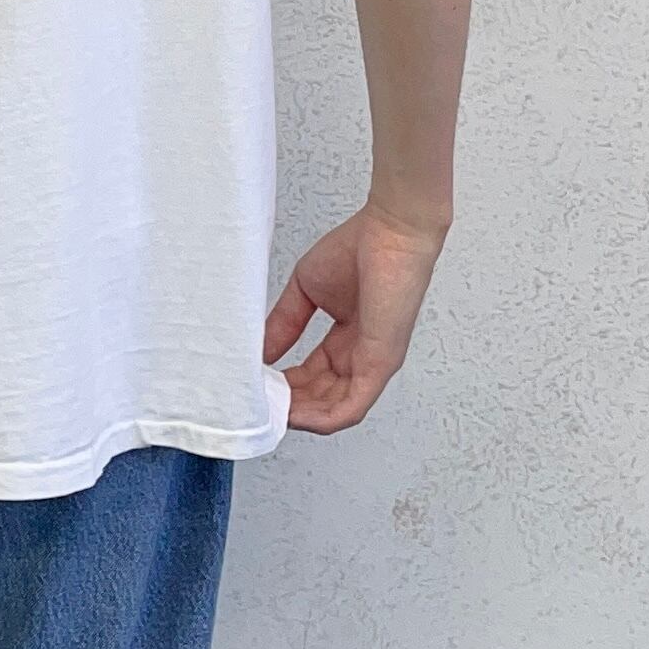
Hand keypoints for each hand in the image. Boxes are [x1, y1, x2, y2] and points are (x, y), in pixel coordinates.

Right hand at [263, 203, 445, 433]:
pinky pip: (350, 407)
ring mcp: (373, 364)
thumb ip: (284, 323)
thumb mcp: (306, 291)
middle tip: (259, 404)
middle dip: (289, 406)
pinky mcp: (380, 365)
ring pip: (335, 411)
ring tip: (270, 412)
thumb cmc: (359, 249)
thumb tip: (262, 353)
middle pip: (322, 399)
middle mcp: (361, 356)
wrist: (389, 231)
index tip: (259, 384)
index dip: (285, 385)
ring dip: (301, 417)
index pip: (313, 376)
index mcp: (346, 339)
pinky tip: (294, 414)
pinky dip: (321, 417)